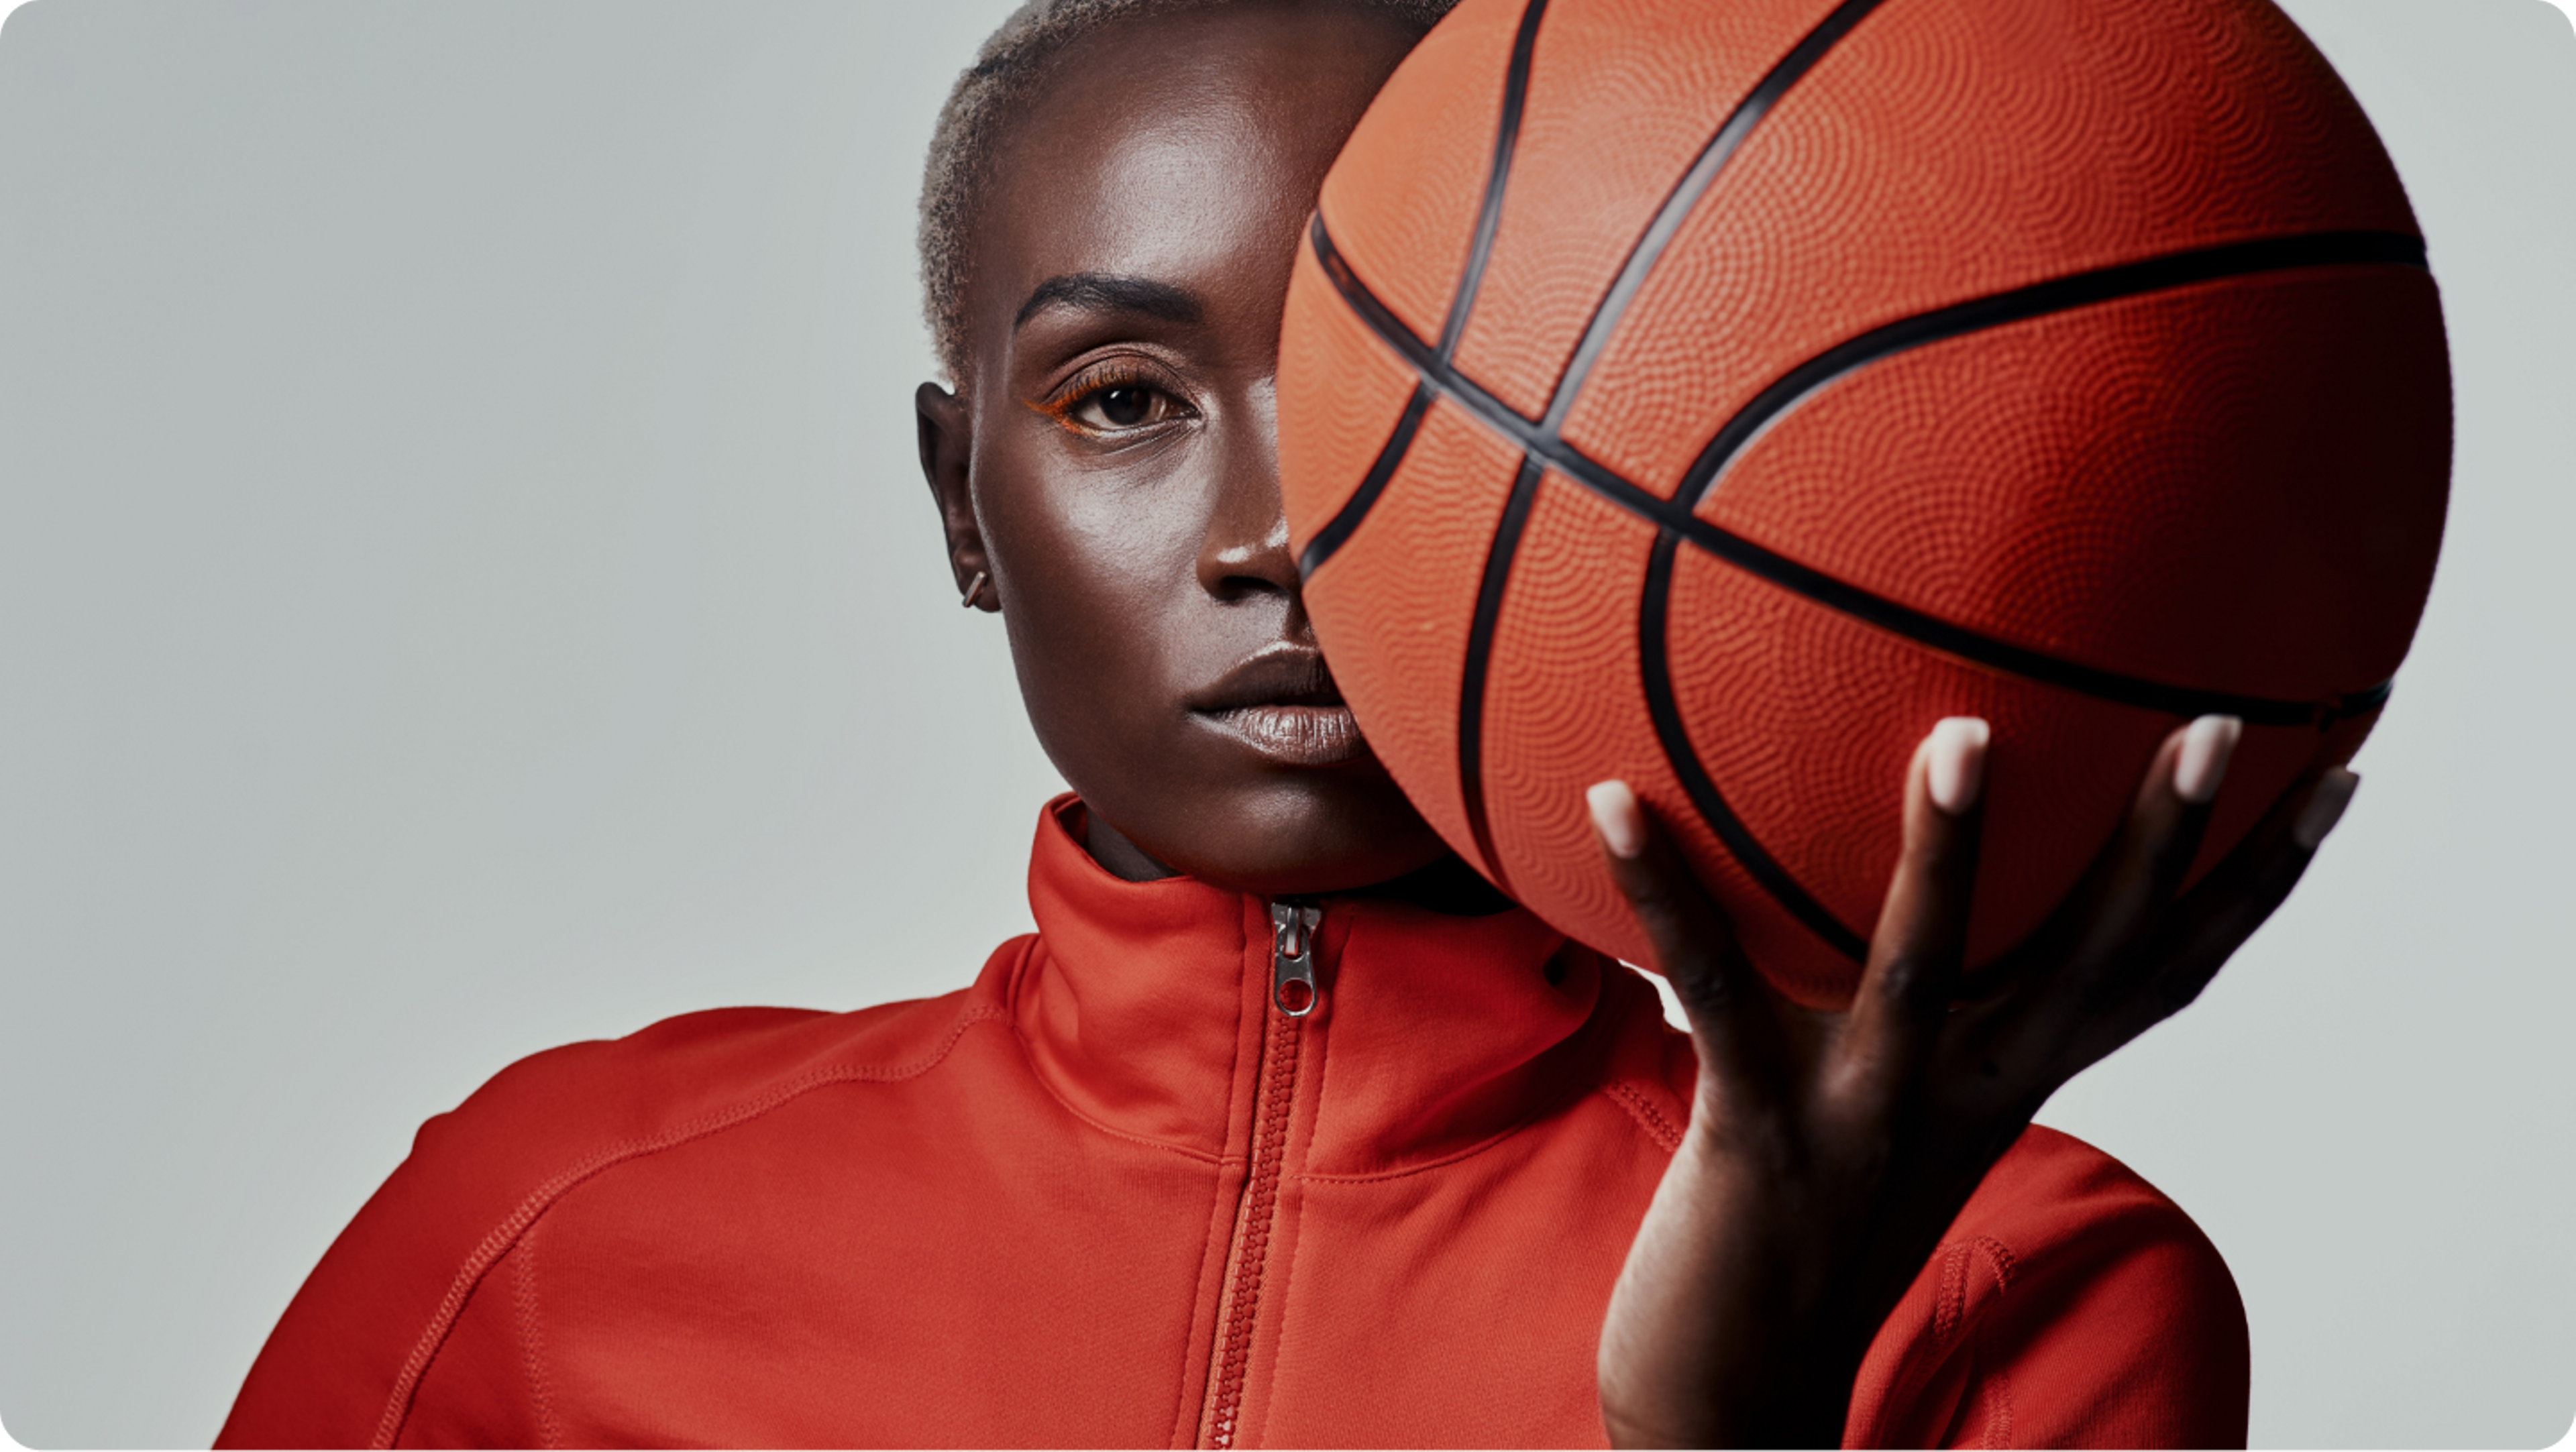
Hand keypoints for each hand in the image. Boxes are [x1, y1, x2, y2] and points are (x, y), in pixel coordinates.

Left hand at [1588, 716, 2359, 1451]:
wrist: (1738, 1384)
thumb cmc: (1808, 1221)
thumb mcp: (1891, 1103)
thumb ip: (1915, 1007)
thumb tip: (1899, 869)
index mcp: (2010, 1078)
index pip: (2163, 973)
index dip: (2257, 882)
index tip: (2336, 773)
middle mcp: (1964, 1094)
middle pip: (2092, 958)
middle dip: (2165, 844)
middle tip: (2218, 722)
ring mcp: (1868, 1114)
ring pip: (1925, 966)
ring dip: (1947, 850)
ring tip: (1961, 733)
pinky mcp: (1760, 1129)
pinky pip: (1709, 986)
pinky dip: (1657, 890)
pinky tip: (1610, 799)